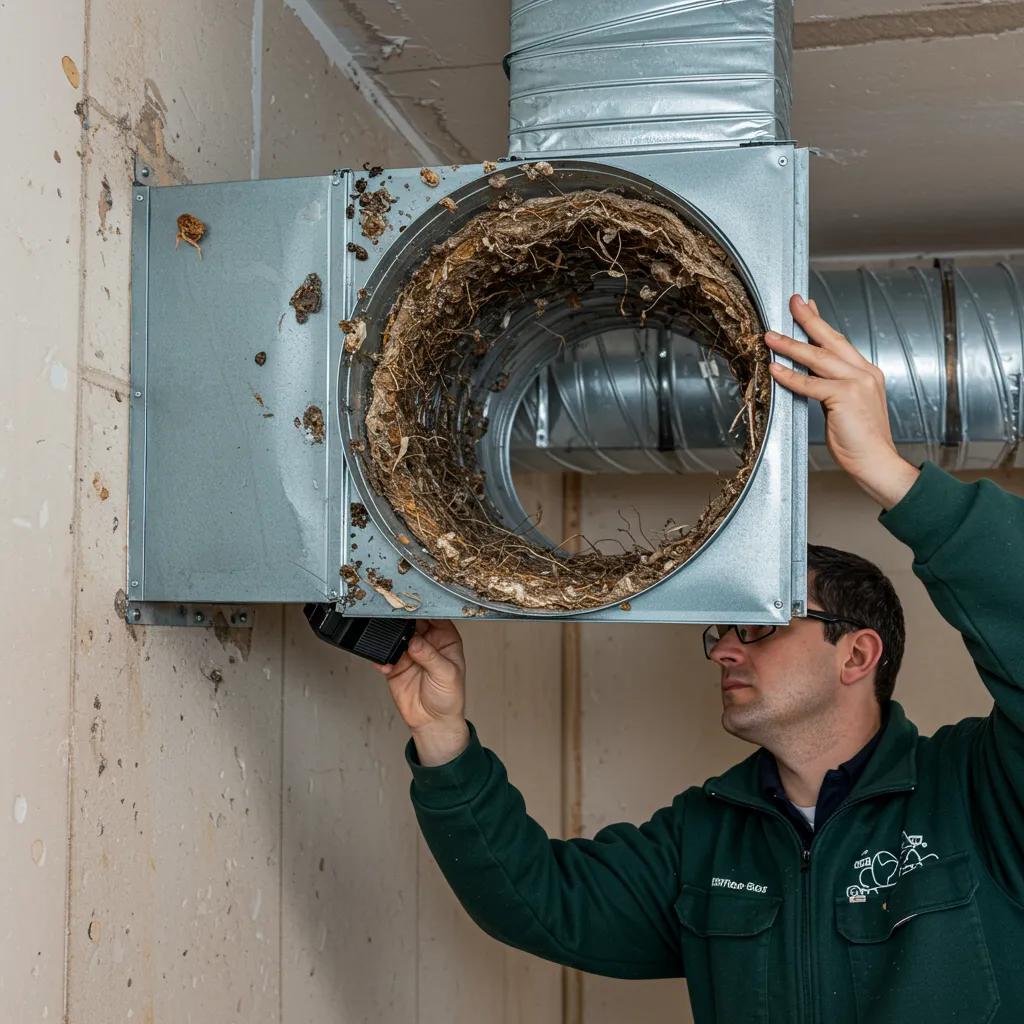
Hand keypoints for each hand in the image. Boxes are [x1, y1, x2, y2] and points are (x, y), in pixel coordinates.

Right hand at [375, 618, 468, 764]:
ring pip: (396, 635)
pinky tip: (385, 663)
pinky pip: (384, 656)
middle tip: (395, 614)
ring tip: (387, 639)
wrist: (433, 722)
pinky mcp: (395, 665)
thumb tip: (415, 642)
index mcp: (445, 638)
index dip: (426, 608)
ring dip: (390, 636)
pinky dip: (381, 657)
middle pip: (412, 621)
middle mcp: (427, 642)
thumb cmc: (449, 698)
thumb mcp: (447, 675)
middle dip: (403, 617)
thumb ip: (430, 657)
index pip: (435, 615)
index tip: (414, 602)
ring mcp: (409, 652)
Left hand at [766, 294, 919, 509]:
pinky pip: (810, 383)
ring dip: (790, 345)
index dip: (821, 323)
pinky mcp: (846, 396)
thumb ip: (831, 388)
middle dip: (808, 318)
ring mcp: (857, 382)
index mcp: (867, 373)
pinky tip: (775, 368)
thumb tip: (808, 375)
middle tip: (792, 302)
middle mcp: (865, 372)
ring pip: (817, 357)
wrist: (877, 462)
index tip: (808, 306)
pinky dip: (790, 376)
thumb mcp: (847, 407)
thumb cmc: (860, 441)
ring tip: (770, 336)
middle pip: (831, 339)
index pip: (840, 342)